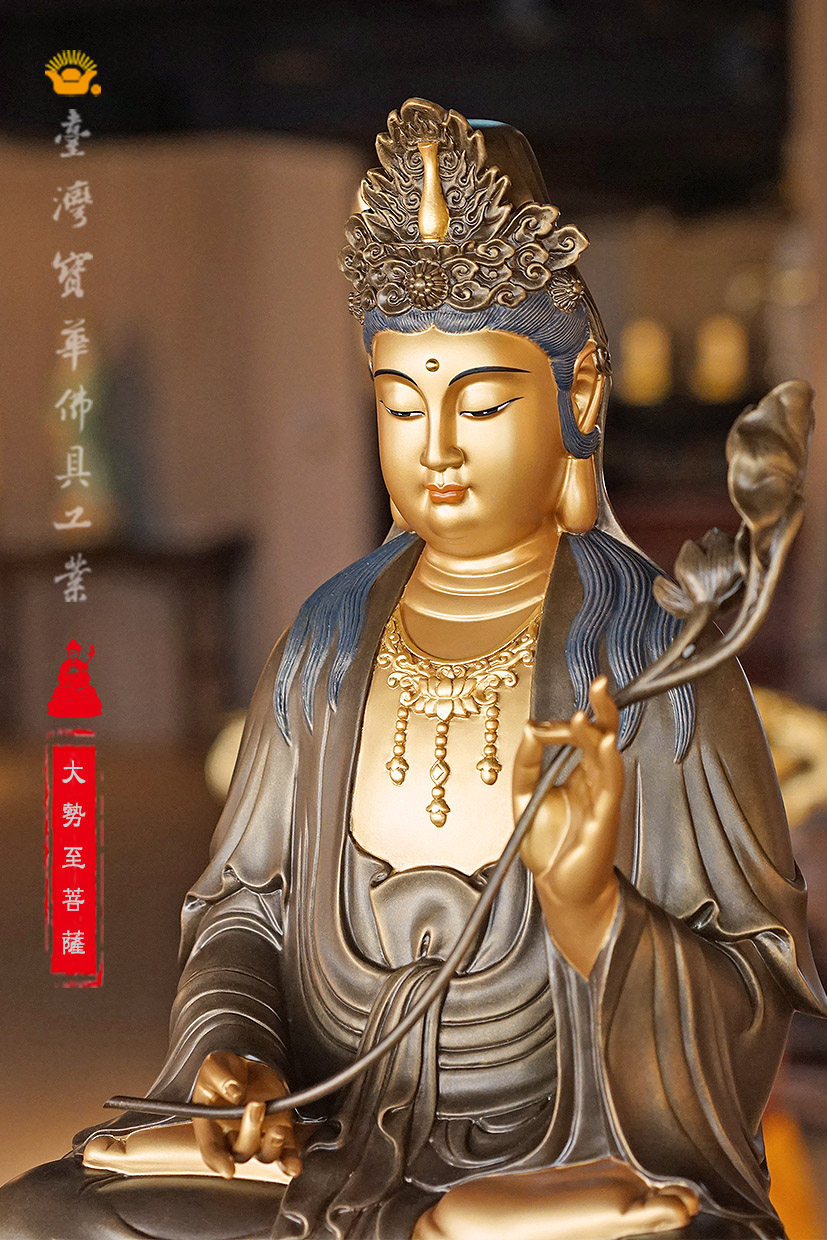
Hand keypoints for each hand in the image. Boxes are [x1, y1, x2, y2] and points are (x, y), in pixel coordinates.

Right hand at [191, 1050, 301, 1179]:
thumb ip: (220, 1078)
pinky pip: (286, 1152)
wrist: (245, 1068)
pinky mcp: (279, 1130)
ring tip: (277, 1129)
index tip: (228, 1170)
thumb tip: (234, 1093)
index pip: (212, 1149)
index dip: (218, 1161)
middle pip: (241, 1151)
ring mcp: (258, 1136)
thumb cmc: (223, 1072)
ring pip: (264, 1155)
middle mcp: (233, 1136)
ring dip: (271, 1147)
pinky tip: (295, 1167)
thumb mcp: (215, 1065)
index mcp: (211, 1125)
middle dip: (250, 1131)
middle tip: (256, 1104)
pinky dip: (290, 1161)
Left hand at [513, 676, 622, 976]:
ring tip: (596, 703)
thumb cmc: (547, 846)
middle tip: (599, 682)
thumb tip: (533, 727)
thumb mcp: (525, 794)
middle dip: (602, 709)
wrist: (558, 890)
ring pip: (608, 756)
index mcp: (577, 774)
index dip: (567, 723)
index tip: (545, 723)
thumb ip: (527, 760)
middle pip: (602, 737)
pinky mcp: (605, 817)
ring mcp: (602, 798)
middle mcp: (593, 782)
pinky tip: (603, 743)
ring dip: (602, 729)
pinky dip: (607, 761)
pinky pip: (610, 784)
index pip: (579, 736)